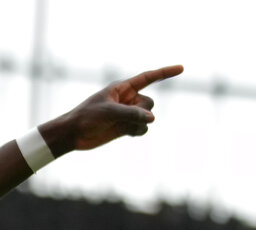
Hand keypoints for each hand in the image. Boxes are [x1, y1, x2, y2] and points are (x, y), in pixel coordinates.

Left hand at [39, 64, 183, 155]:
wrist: (73, 134)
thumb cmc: (87, 117)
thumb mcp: (109, 112)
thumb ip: (132, 114)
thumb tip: (152, 119)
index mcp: (123, 88)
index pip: (149, 78)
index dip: (165, 73)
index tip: (182, 68)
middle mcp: (128, 99)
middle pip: (150, 103)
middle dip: (141, 112)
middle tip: (124, 116)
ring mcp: (127, 114)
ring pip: (147, 118)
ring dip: (138, 124)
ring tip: (120, 126)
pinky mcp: (125, 128)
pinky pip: (142, 129)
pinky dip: (137, 132)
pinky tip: (124, 133)